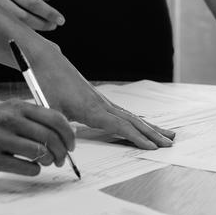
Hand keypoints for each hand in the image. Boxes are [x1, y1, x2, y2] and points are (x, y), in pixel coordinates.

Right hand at [0, 0, 64, 30]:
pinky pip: (9, 30)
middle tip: (54, 25)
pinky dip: (24, 33)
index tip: (61, 20)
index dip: (48, 12)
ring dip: (35, 30)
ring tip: (47, 26)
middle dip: (42, 23)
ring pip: (15, 26)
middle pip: (24, 17)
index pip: (32, 2)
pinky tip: (33, 33)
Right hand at [0, 98, 76, 174]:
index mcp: (16, 106)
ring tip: (45, 163)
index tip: (71, 144)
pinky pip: (24, 167)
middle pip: (50, 136)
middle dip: (62, 151)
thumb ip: (30, 119)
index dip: (68, 134)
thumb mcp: (5, 113)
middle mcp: (9, 119)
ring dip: (48, 161)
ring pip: (40, 152)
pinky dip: (33, 170)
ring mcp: (0, 138)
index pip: (55, 118)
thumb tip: (61, 131)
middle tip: (61, 159)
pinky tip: (30, 168)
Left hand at [32, 51, 174, 148]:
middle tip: (170, 144)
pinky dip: (138, 121)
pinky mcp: (99, 100)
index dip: (136, 138)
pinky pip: (124, 114)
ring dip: (150, 127)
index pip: (120, 126)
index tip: (152, 148)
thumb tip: (62, 154)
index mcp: (91, 108)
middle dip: (152, 133)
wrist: (47, 60)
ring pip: (131, 116)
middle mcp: (101, 104)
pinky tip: (145, 126)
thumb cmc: (45, 83)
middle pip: (133, 121)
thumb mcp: (47, 109)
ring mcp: (102, 101)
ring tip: (168, 135)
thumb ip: (55, 131)